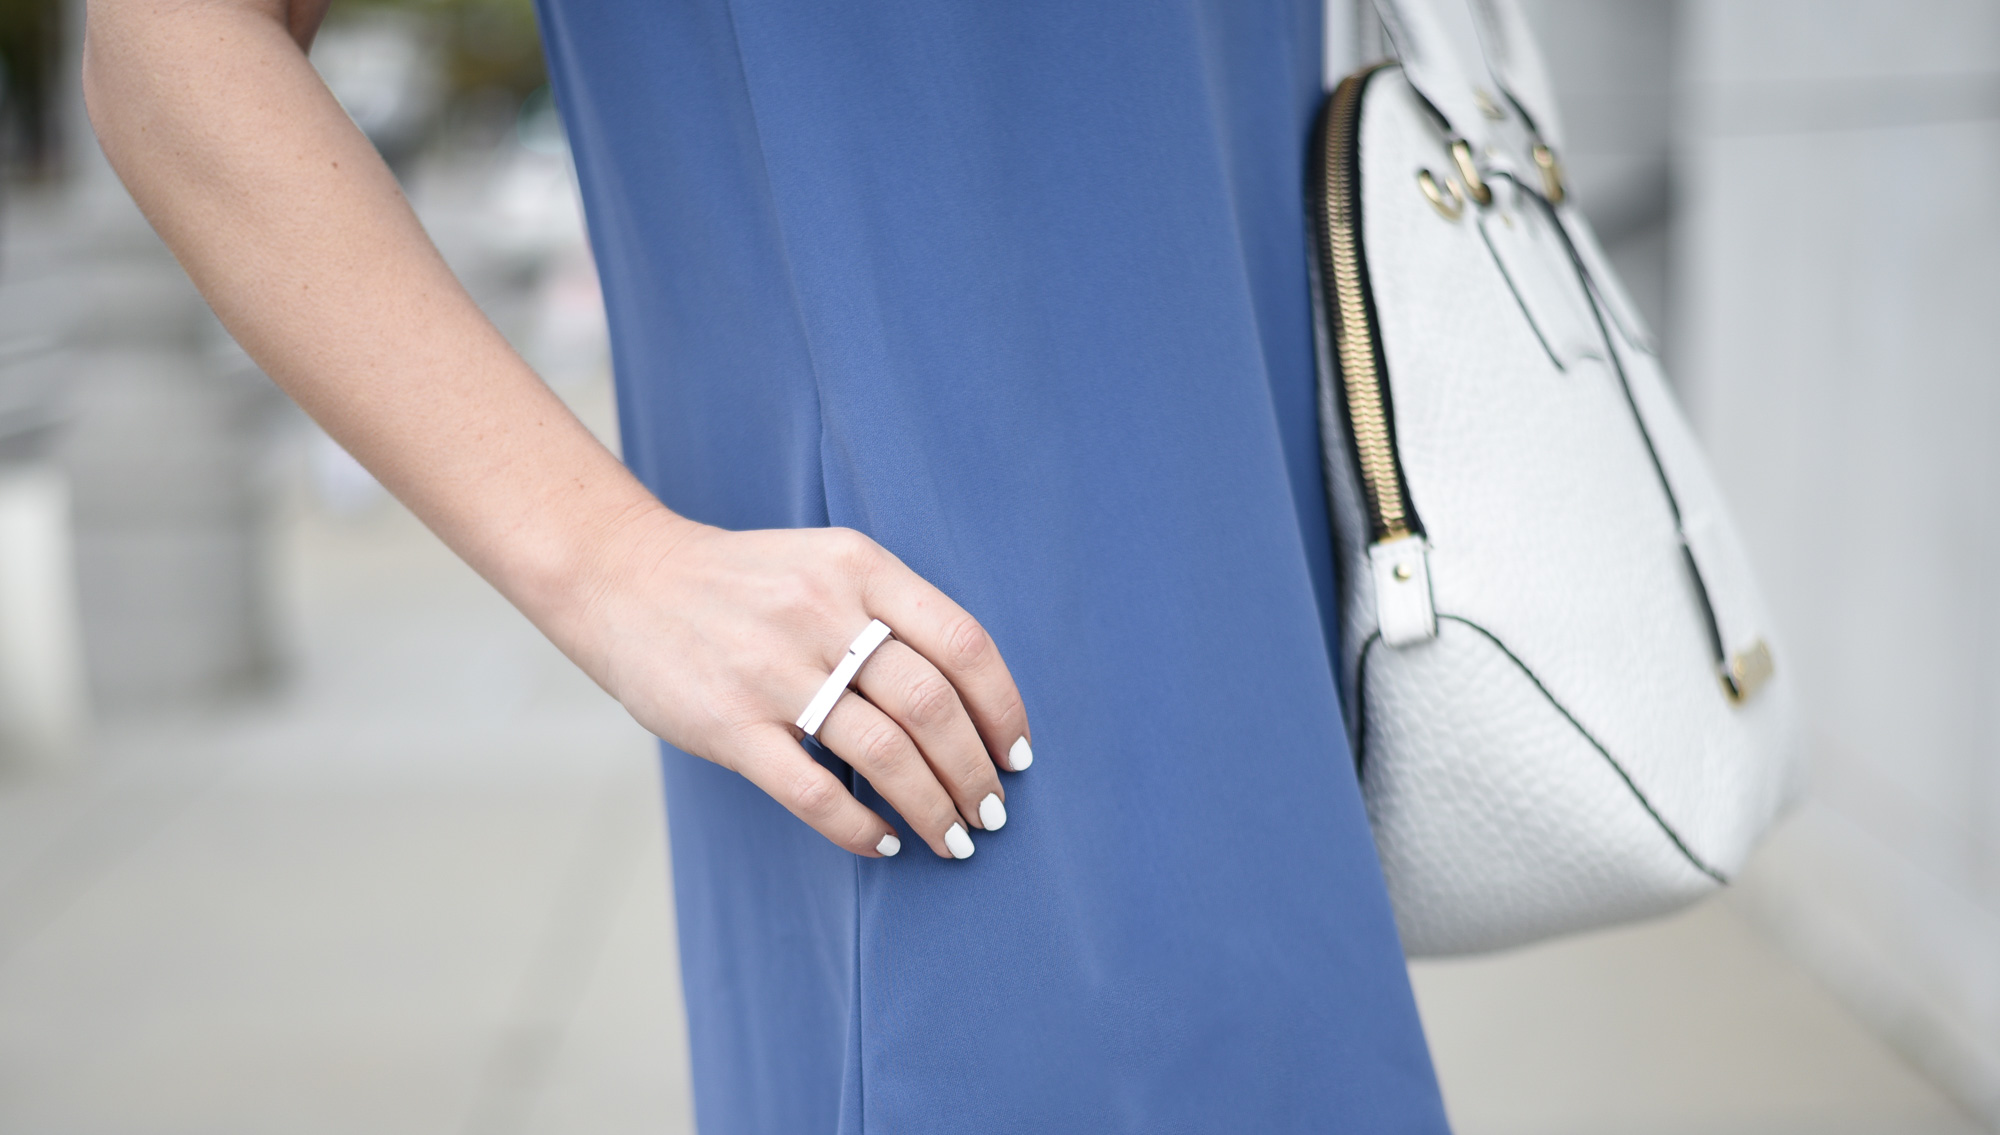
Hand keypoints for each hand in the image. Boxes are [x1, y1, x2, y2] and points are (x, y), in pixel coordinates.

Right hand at [581, 513, 1032, 859]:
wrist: (626, 579)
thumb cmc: (745, 582)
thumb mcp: (828, 563)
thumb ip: (894, 611)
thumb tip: (972, 702)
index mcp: (859, 566)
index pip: (963, 643)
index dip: (1003, 709)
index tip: (1017, 755)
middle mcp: (821, 613)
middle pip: (932, 705)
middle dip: (975, 772)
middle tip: (991, 814)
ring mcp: (772, 670)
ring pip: (885, 754)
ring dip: (933, 808)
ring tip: (952, 839)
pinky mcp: (728, 725)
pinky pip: (812, 792)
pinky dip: (859, 826)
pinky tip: (881, 842)